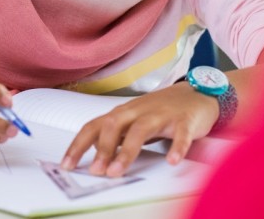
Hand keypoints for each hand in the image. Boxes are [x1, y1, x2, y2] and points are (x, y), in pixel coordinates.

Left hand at [62, 82, 216, 176]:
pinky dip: (177, 148)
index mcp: (122, 113)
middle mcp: (138, 111)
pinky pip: (180, 135)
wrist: (196, 94)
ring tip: (117, 170)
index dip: (78, 145)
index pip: (93, 126)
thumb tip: (93, 155)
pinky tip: (172, 161)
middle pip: (113, 126)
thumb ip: (115, 136)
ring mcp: (161, 115)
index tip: (66, 164)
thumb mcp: (133, 120)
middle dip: (102, 149)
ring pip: (140, 130)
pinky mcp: (184, 121)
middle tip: (95, 171)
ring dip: (126, 152)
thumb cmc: (161, 109)